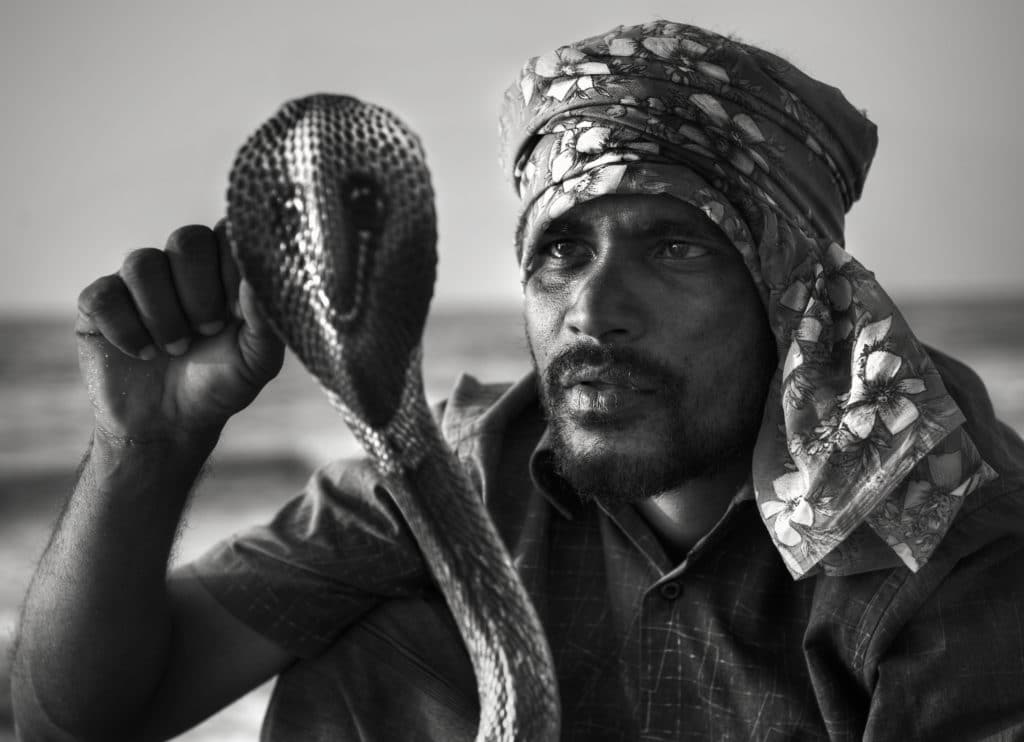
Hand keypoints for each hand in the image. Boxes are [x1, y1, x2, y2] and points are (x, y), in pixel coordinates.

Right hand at [76, 221, 284, 445]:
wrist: (171, 423)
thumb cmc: (220, 384)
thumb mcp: (258, 360)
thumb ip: (266, 318)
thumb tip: (256, 279)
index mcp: (223, 270)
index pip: (228, 233)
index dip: (232, 268)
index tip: (237, 311)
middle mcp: (180, 267)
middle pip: (186, 240)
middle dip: (200, 293)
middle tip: (207, 331)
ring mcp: (137, 281)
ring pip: (143, 264)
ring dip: (163, 317)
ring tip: (175, 349)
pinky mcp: (100, 302)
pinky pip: (105, 295)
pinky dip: (127, 331)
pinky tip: (142, 354)